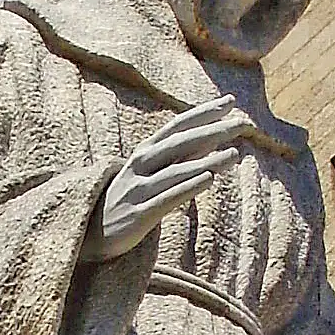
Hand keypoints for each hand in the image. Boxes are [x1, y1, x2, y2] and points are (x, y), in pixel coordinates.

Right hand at [81, 96, 253, 261]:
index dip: (203, 112)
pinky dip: (188, 187)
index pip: (177, 125)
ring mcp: (138, 189)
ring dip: (207, 160)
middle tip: (243, 123)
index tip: (230, 101)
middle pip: (180, 143)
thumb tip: (216, 137)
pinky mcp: (139, 215)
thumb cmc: (130, 197)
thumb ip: (181, 156)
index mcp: (144, 151)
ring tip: (235, 153)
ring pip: (177, 170)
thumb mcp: (152, 171)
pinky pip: (167, 198)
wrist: (91, 233)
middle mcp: (140, 165)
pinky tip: (209, 179)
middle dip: (213, 131)